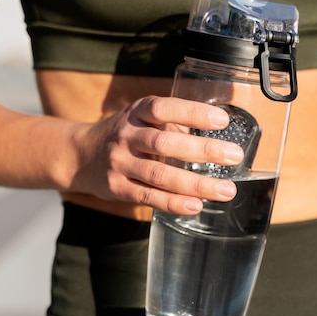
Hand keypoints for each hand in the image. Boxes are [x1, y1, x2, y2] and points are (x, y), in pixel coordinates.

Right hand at [68, 95, 244, 214]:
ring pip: (159, 175)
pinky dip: (173, 203)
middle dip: (203, 151)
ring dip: (196, 184)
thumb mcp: (143, 118)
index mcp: (137, 112)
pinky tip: (195, 205)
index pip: (164, 109)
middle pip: (165, 144)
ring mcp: (120, 163)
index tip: (222, 120)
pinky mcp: (117, 187)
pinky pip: (148, 196)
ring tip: (225, 190)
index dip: (192, 113)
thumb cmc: (126, 134)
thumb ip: (173, 124)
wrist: (82, 154)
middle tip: (234, 156)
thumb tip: (218, 134)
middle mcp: (126, 135)